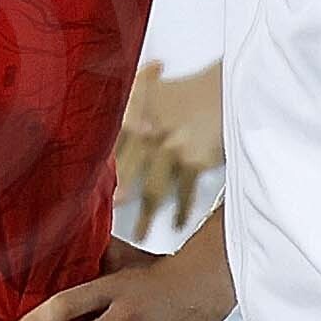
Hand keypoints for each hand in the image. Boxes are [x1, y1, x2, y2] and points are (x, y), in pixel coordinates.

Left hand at [113, 63, 221, 230]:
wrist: (230, 88)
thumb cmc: (191, 91)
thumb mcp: (152, 87)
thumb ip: (126, 99)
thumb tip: (107, 114)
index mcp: (133, 114)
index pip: (109, 147)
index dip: (98, 171)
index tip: (90, 190)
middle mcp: (148, 133)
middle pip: (125, 174)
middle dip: (114, 198)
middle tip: (106, 219)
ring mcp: (171, 149)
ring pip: (152, 191)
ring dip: (146, 216)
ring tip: (140, 233)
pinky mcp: (194, 161)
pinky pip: (184, 193)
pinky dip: (181, 210)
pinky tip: (178, 222)